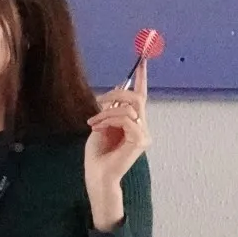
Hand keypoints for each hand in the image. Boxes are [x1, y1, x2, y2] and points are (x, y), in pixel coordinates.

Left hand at [85, 59, 150, 231]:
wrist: (97, 175)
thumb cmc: (97, 155)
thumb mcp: (101, 124)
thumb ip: (111, 108)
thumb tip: (118, 87)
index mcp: (134, 122)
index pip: (141, 96)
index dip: (141, 78)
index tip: (142, 61)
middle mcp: (142, 126)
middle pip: (137, 97)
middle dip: (116, 94)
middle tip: (99, 101)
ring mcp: (143, 134)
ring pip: (130, 107)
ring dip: (107, 112)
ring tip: (93, 123)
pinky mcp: (140, 140)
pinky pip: (126, 119)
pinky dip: (109, 120)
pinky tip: (98, 129)